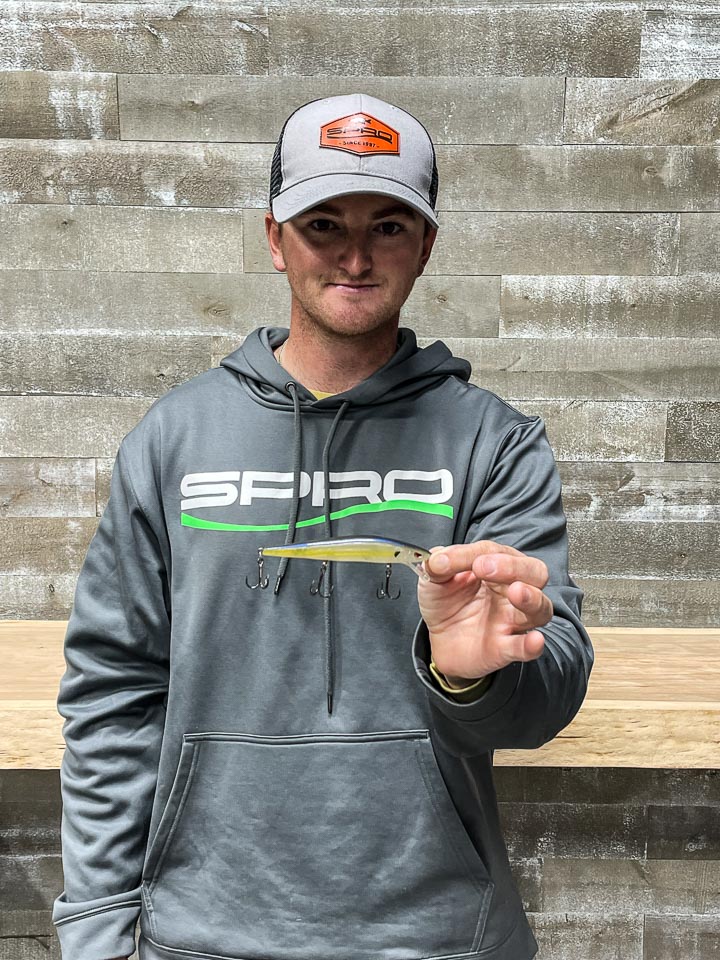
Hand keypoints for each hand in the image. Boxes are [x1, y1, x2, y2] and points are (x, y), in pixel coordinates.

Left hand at [418, 540, 552, 681]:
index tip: (445, 560)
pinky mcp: (506, 648)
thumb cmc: (446, 603)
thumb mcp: (434, 579)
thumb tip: (437, 558)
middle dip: (512, 567)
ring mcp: (513, 620)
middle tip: (484, 568)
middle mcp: (512, 590)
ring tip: (516, 592)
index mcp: (497, 567)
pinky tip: (534, 640)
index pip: (494, 552)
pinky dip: (531, 644)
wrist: (439, 640)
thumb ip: (437, 565)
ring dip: (531, 598)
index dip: (471, 553)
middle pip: (534, 572)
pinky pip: (526, 647)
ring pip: (540, 607)